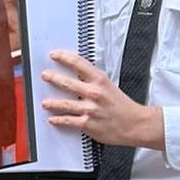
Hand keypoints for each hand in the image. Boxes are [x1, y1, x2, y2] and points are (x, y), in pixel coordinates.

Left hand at [40, 50, 164, 149]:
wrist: (135, 124)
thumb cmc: (123, 106)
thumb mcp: (109, 86)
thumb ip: (93, 80)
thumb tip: (77, 74)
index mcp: (99, 80)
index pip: (78, 63)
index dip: (63, 57)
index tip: (54, 55)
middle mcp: (93, 93)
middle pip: (68, 83)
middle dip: (53, 78)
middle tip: (45, 75)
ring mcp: (90, 109)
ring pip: (65, 104)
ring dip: (52, 103)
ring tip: (44, 102)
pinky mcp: (88, 124)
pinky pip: (69, 120)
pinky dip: (58, 120)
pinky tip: (52, 119)